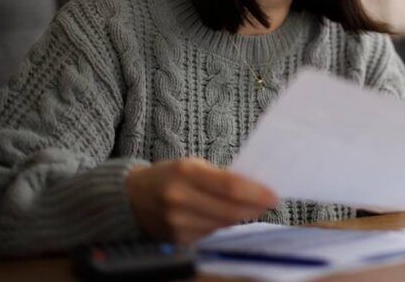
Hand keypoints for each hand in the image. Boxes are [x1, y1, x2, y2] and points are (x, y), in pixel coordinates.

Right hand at [126, 157, 277, 243]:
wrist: (131, 198)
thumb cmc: (168, 176)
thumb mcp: (192, 165)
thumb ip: (219, 176)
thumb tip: (253, 188)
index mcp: (186, 173)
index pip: (230, 186)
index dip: (256, 193)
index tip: (273, 195)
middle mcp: (180, 199)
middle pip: (230, 209)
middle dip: (255, 207)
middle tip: (269, 202)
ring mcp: (178, 223)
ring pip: (224, 223)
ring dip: (241, 216)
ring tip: (251, 206)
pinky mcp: (178, 239)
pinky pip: (211, 233)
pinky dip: (223, 224)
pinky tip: (226, 215)